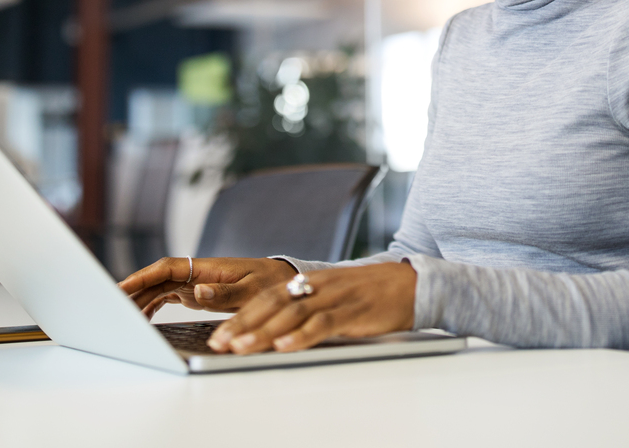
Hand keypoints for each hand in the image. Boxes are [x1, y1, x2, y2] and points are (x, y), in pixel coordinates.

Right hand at [118, 257, 296, 317]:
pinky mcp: (194, 291)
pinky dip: (151, 306)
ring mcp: (194, 281)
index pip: (167, 267)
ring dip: (140, 301)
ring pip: (158, 288)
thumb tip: (197, 291)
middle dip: (134, 291)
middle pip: (157, 279)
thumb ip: (225, 294)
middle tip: (111, 309)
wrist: (281, 281)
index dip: (142, 276)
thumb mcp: (252, 292)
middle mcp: (196, 272)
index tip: (122, 287)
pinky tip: (141, 319)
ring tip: (122, 319)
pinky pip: (166, 296)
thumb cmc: (269, 285)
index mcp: (207, 267)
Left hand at [206, 262, 415, 354]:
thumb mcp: (332, 296)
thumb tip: (274, 332)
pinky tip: (285, 346)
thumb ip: (306, 308)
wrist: (409, 283)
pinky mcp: (352, 310)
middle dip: (243, 324)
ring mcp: (334, 297)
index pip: (267, 297)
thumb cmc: (368, 294)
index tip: (220, 334)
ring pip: (291, 313)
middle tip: (220, 343)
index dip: (241, 315)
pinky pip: (323, 322)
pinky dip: (302, 335)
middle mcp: (316, 286)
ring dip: (263, 331)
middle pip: (272, 304)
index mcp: (309, 281)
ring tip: (241, 347)